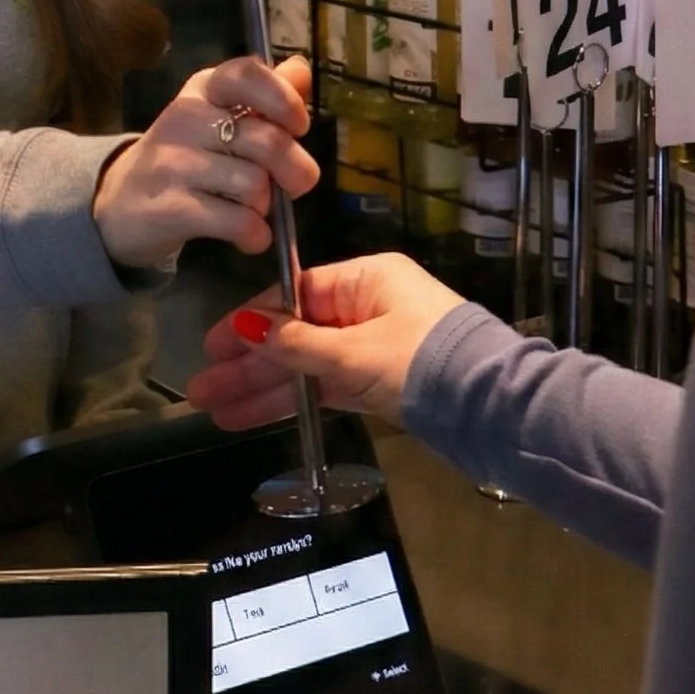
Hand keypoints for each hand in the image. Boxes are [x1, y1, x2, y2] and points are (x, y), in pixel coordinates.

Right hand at [92, 55, 317, 269]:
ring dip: (266, 206)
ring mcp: (174, 163)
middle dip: (296, 170)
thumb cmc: (184, 157)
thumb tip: (302, 69)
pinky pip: (238, 221)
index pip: (248, 74)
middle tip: (293, 185)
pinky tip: (249, 236)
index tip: (298, 127)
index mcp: (203, 89)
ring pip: (255, 185)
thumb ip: (264, 95)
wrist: (118, 203)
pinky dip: (256, 235)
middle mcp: (186, 117)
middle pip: (268, 140)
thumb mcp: (219, 117)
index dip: (285, 100)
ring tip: (252, 209)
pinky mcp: (170, 208)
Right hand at [185, 252, 467, 429]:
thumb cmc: (422, 363)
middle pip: (296, 333)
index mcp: (367, 279)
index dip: (252, 322)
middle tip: (203, 390)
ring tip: (217, 411)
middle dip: (249, 363)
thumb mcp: (354, 353)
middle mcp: (369, 307)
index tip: (214, 346)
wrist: (491, 408)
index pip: (294, 294)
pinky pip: (328, 386)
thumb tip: (246, 328)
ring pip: (308, 364)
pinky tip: (257, 414)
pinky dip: (297, 400)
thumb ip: (297, 346)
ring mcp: (375, 347)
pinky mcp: (382, 383)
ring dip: (265, 388)